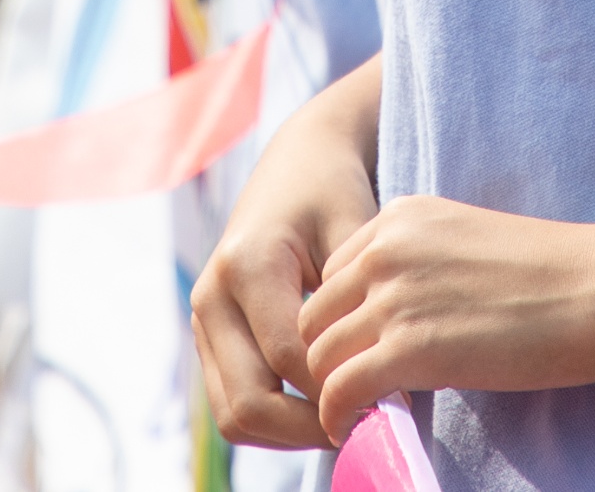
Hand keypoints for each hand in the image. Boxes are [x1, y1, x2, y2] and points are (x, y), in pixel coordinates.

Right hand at [193, 84, 388, 449]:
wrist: (297, 161)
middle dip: (311, 427)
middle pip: (250, 401)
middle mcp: (211, 296)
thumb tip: (386, 386)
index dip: (340, 392)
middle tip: (366, 427)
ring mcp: (202, 319)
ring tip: (346, 422)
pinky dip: (275, 421)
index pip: (289, 359)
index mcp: (246, 265)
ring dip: (290, 434)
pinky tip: (323, 408)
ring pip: (234, 414)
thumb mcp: (355, 230)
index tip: (391, 403)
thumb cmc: (334, 191)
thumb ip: (362, 303)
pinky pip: (233, 402)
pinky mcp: (208, 336)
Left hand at [301, 197, 594, 440]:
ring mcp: (394, 297)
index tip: (359, 355)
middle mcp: (386, 250)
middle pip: (314, 315)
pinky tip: (354, 430)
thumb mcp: (468, 245)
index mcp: (400, 219)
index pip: (332, 276)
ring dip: (330, 391)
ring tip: (353, 416)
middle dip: (326, 358)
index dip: (342, 323)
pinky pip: (340, 389)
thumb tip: (399, 323)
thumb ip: (422, 271)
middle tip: (352, 393)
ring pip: (319, 354)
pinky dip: (337, 416)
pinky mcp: (410, 348)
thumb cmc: (556, 275)